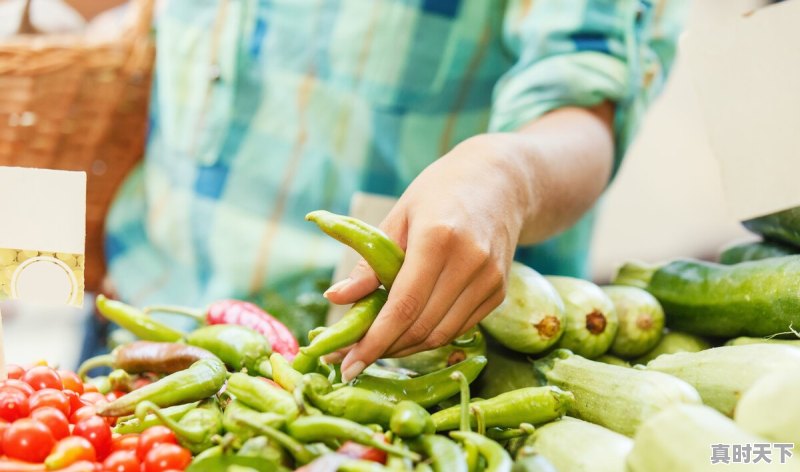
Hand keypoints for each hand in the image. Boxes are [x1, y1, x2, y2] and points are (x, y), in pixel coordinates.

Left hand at [325, 134, 531, 380]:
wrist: (501, 181)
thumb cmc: (440, 192)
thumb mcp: (398, 217)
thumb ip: (369, 263)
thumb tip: (335, 298)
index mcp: (438, 239)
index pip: (404, 306)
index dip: (374, 341)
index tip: (346, 366)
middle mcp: (469, 262)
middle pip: (422, 327)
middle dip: (383, 349)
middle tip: (351, 361)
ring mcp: (489, 280)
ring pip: (442, 335)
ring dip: (406, 348)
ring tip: (376, 348)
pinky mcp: (499, 291)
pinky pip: (459, 327)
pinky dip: (430, 336)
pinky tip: (407, 332)